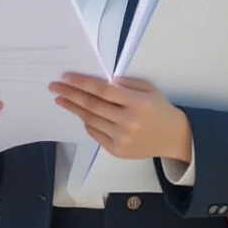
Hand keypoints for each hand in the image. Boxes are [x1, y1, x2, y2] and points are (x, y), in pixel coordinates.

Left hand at [50, 74, 191, 161]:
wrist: (173, 137)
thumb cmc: (159, 108)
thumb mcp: (148, 89)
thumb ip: (125, 83)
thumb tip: (100, 81)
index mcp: (137, 103)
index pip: (103, 91)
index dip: (82, 83)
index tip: (66, 77)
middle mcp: (128, 122)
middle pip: (92, 106)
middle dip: (70, 94)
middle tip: (54, 86)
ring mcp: (122, 139)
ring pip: (91, 120)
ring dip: (74, 108)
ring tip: (61, 99)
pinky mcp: (118, 151)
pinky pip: (96, 134)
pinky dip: (86, 122)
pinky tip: (79, 113)